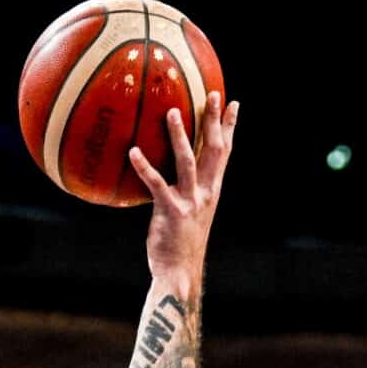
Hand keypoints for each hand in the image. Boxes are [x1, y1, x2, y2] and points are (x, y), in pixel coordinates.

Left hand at [127, 91, 238, 292]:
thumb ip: (186, 193)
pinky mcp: (171, 212)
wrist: (180, 273)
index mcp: (213, 190)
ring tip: (172, 111)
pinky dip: (145, 167)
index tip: (233, 103)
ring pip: (187, 161)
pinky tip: (133, 151)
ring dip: (180, 135)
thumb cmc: (181, 245)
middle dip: (214, 120)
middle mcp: (206, 192)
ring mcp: (190, 201)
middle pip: (214, 149)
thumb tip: (172, 178)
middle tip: (212, 93)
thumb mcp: (190, 215)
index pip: (225, 152)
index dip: (230, 127)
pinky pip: (156, 184)